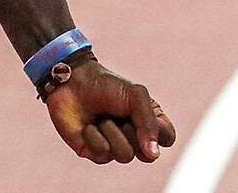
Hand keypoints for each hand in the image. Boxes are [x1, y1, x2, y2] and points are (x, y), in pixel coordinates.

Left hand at [43, 57, 177, 163]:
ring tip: (102, 118)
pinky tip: (87, 126)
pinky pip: (103, 155)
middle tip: (118, 114)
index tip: (140, 111)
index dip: (157, 130)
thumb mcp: (135, 95)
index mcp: (149, 122)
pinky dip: (94, 137)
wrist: (70, 82)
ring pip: (125, 156)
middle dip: (131, 131)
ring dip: (111, 132)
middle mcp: (134, 138)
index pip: (167, 139)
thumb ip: (149, 123)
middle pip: (148, 154)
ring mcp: (115, 147)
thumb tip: (154, 154)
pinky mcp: (95, 153)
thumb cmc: (105, 85)